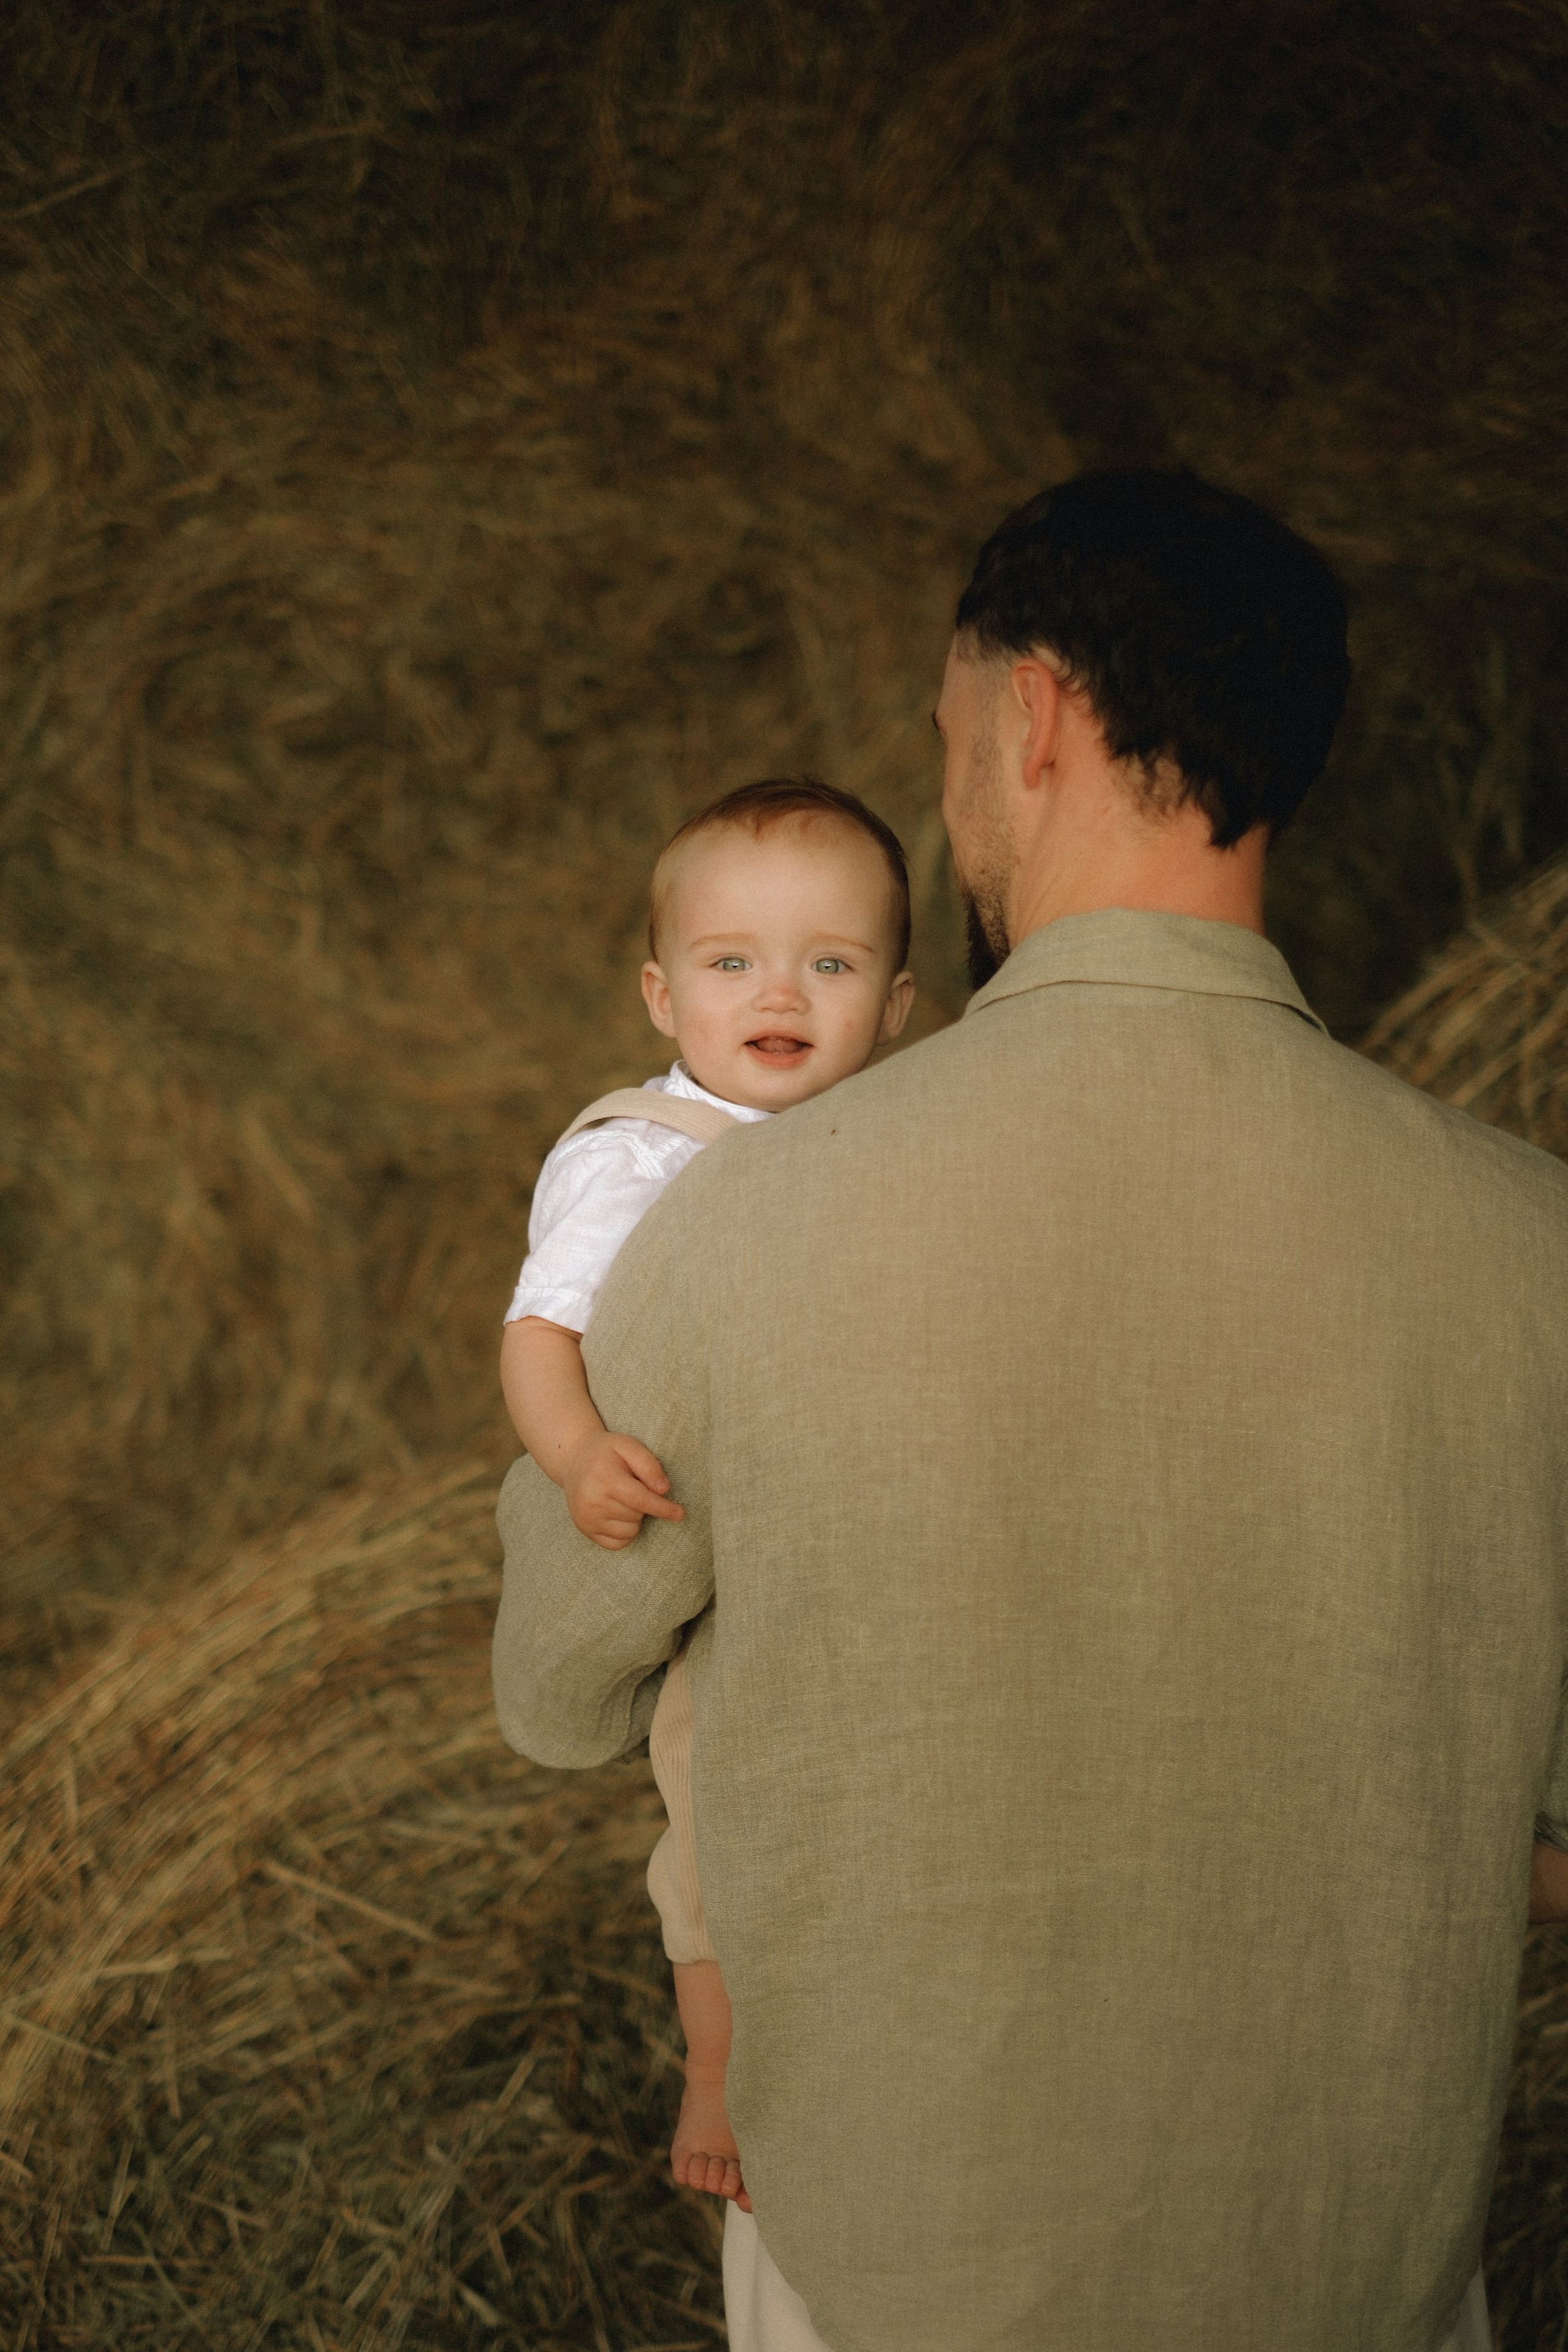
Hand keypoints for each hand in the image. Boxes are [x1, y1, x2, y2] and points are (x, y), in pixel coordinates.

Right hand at [563, 1429, 684, 1550]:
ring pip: (629, 1532)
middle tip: (629, 1487)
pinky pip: (617, 1544)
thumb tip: (664, 1490)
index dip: (663, 1508)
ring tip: (621, 1499)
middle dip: (642, 1504)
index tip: (680, 1514)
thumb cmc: (606, 1452)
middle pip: (637, 1515)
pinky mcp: (585, 1530)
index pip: (641, 1500)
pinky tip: (617, 1514)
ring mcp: (586, 1518)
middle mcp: (592, 1501)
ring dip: (634, 1519)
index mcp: (605, 1478)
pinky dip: (624, 1532)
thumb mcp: (628, 1445)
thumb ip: (649, 1465)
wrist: (574, 1460)